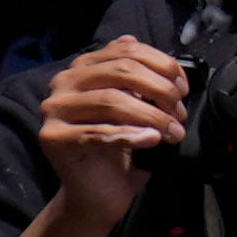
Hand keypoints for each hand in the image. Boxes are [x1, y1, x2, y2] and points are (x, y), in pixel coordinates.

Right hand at [32, 37, 186, 226]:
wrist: (100, 195)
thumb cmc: (121, 153)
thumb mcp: (137, 109)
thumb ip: (137, 79)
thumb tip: (136, 41)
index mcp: (84, 69)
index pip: (125, 51)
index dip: (162, 65)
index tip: (183, 88)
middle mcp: (64, 83)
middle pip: (121, 71)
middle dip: (160, 90)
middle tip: (180, 113)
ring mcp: (54, 109)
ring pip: (111, 100)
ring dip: (152, 116)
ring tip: (173, 132)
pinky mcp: (53, 137)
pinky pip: (98, 132)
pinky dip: (131, 135)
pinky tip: (152, 140)